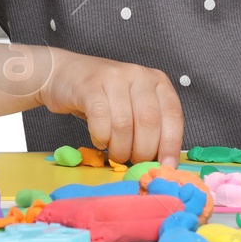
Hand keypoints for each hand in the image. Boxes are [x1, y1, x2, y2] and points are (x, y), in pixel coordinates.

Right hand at [35, 49, 184, 168]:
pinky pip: (100, 119)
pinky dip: (101, 137)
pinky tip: (100, 140)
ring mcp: (114, 78)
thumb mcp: (135, 105)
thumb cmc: (106, 96)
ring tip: (116, 154)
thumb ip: (150, 127)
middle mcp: (139, 75)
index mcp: (157, 81)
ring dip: (120, 148)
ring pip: (124, 124)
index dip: (171, 145)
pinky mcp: (90, 86)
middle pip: (149, 121)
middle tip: (134, 161)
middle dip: (143, 151)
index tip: (166, 167)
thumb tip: (163, 161)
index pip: (172, 115)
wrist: (68, 74)